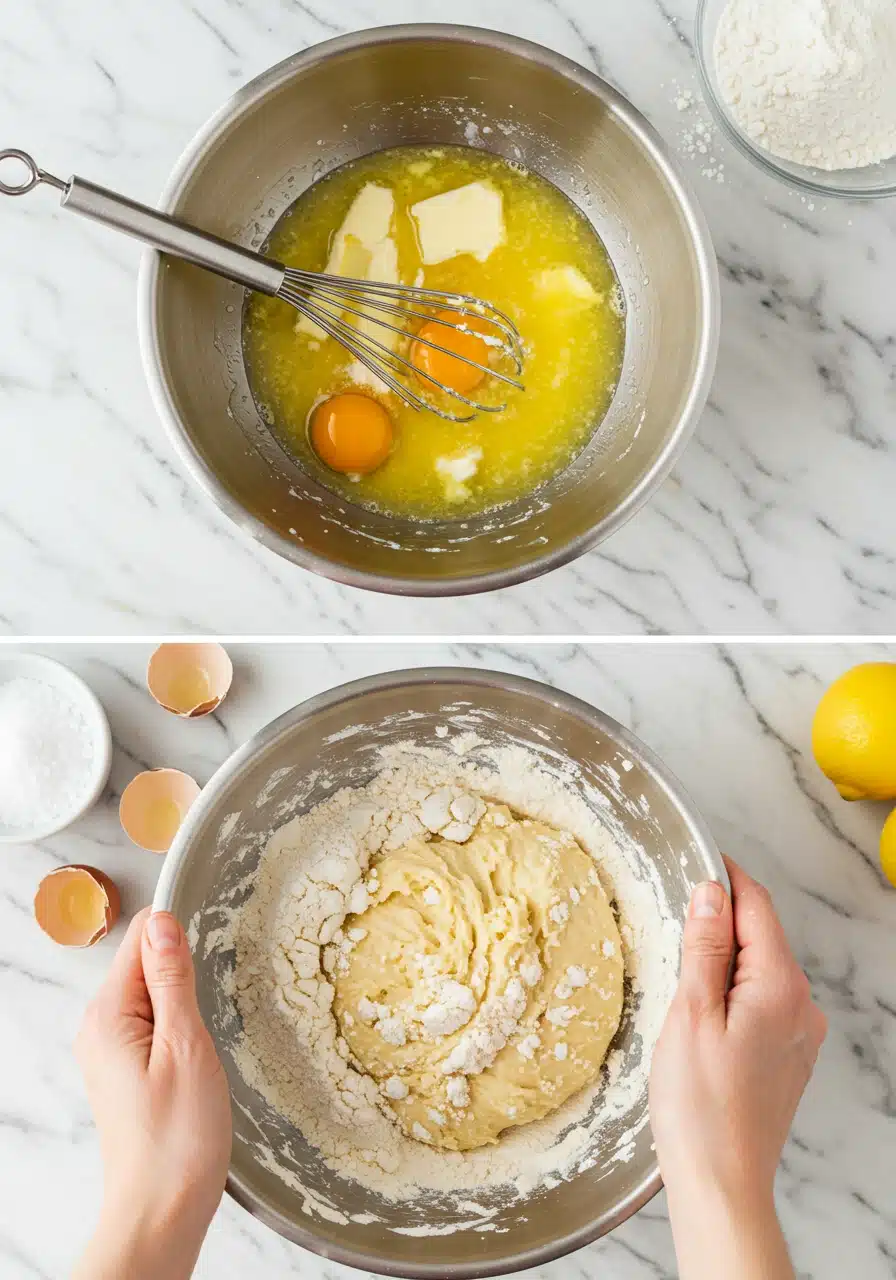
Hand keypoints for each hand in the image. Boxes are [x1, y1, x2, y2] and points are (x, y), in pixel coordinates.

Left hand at [73, 909, 231, 1279]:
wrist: (162, 1210)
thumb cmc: (178, 1137)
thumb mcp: (185, 1045)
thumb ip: (172, 978)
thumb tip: (162, 920)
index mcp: (108, 1013)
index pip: (141, 936)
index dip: (180, 938)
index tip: (208, 964)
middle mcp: (98, 1026)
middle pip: (145, 962)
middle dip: (184, 974)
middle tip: (206, 1021)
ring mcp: (108, 1049)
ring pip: (152, 993)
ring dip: (184, 1004)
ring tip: (202, 1045)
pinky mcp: (123, 1070)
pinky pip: (152, 1023)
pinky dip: (178, 1028)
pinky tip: (194, 1060)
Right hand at [650, 857, 825, 1279]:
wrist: (721, 1184)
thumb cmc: (698, 1105)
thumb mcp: (690, 1013)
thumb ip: (705, 947)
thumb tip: (711, 891)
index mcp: (780, 986)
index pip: (757, 905)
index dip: (725, 877)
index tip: (693, 858)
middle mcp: (801, 1005)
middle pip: (761, 936)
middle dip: (720, 920)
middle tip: (669, 918)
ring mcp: (799, 1034)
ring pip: (760, 970)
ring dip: (724, 959)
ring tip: (677, 971)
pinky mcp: (787, 1058)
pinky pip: (761, 1003)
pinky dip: (732, 993)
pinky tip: (699, 1014)